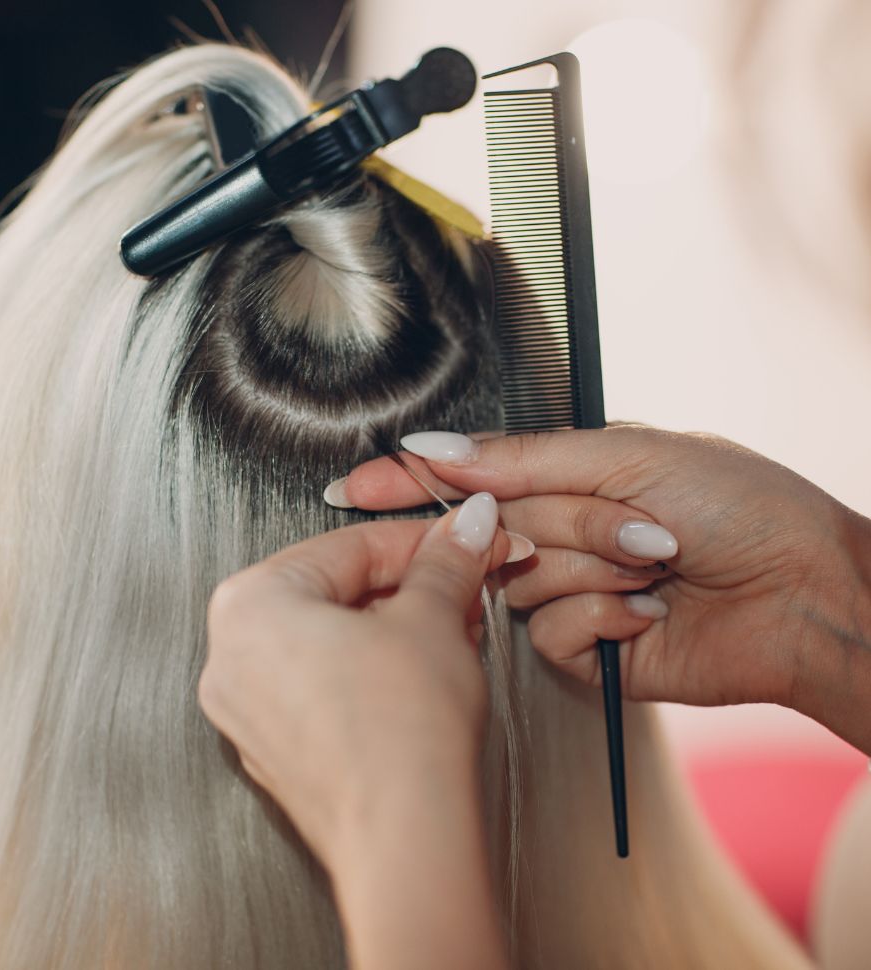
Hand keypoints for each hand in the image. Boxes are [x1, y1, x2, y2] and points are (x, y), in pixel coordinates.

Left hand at [199, 497, 513, 969]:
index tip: (458, 540)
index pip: (349, 546)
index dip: (419, 541)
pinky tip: (418, 677)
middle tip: (460, 586)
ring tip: (451, 632)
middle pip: (335, 593)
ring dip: (393, 628)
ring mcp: (248, 710)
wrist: (403, 839)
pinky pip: (322, 687)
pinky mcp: (276, 751)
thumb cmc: (400, 735)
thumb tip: (464, 527)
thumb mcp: (432, 619)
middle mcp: (231, 656)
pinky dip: (368, 672)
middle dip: (408, 588)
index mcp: (250, 604)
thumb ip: (444, 561)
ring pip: (329, 641)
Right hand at [328, 427, 870, 750]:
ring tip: (658, 565)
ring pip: (521, 582)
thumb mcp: (631, 455)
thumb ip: (523, 458)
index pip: (466, 477)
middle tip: (641, 529)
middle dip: (571, 524)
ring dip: (595, 567)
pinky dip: (602, 616)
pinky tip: (650, 610)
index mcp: (567, 476)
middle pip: (500, 529)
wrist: (806, 594)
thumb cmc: (738, 506)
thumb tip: (436, 445)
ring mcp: (570, 592)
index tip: (350, 485)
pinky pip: (548, 633)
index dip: (407, 481)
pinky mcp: (584, 649)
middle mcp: (560, 534)